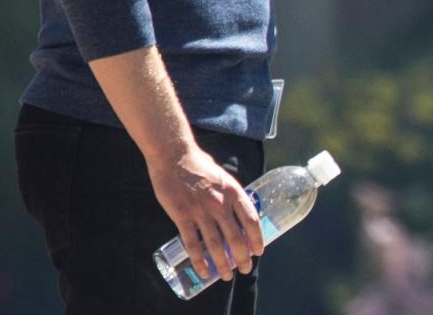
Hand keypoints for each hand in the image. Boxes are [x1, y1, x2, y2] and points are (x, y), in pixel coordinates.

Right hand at [146, 145, 264, 281]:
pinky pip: (193, 244)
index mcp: (233, 192)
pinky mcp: (183, 216)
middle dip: (242, 257)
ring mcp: (201, 211)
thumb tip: (236, 209)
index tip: (259, 251)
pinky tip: (204, 272)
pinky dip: (199, 261)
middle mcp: (220, 204)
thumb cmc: (198, 163)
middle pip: (235, 238)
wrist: (174, 155)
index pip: (251, 220)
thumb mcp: (222, 176)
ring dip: (223, 264)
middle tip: (245, 269)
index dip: (256, 238)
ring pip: (215, 245)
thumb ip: (228, 194)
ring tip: (227, 276)